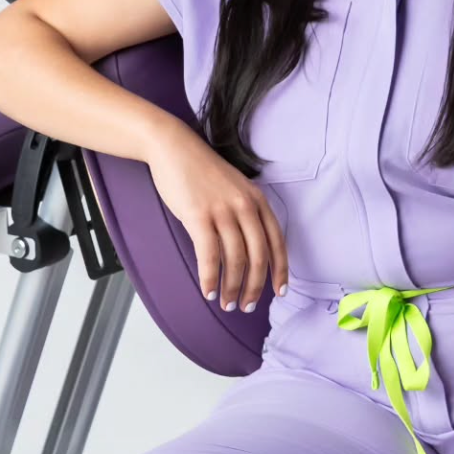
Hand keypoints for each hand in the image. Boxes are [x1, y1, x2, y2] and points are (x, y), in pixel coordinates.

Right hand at [146, 122, 287, 312]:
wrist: (173, 147)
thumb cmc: (200, 169)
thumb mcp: (234, 187)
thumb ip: (244, 212)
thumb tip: (246, 246)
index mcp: (257, 200)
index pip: (277, 243)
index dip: (280, 271)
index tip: (279, 291)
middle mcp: (245, 206)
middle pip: (258, 257)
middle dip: (254, 287)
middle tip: (246, 306)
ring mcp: (223, 211)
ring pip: (235, 261)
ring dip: (232, 288)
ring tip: (226, 303)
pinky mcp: (199, 216)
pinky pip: (209, 256)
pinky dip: (210, 278)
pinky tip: (208, 291)